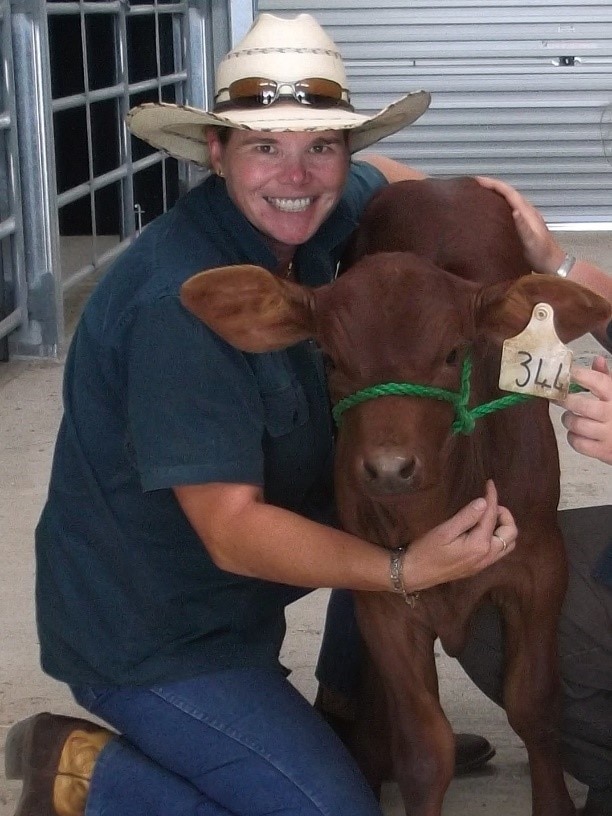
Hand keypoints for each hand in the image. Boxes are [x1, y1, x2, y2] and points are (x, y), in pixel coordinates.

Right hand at [401, 480, 516, 591]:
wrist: (415, 574)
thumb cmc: (426, 551)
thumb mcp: (444, 531)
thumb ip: (466, 517)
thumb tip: (484, 502)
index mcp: (480, 545)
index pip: (492, 516)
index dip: (492, 497)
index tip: (489, 483)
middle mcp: (487, 556)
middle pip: (511, 533)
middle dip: (504, 514)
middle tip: (488, 504)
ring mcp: (484, 563)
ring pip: (508, 544)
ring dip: (504, 527)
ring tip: (488, 516)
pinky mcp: (479, 566)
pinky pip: (499, 551)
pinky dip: (498, 537)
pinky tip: (483, 530)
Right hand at [476, 176, 565, 274]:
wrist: (553, 264)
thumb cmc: (541, 255)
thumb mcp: (531, 243)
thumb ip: (523, 227)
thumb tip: (514, 211)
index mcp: (527, 212)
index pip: (509, 192)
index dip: (494, 184)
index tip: (477, 180)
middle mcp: (527, 211)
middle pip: (509, 192)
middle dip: (493, 185)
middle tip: (475, 184)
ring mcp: (527, 217)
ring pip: (510, 199)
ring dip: (496, 192)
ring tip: (481, 192)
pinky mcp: (525, 224)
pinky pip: (510, 207)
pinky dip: (500, 203)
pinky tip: (493, 209)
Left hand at [558, 356, 611, 463]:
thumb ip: (607, 378)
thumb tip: (597, 359)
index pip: (597, 381)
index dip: (578, 375)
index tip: (566, 373)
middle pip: (580, 404)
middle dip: (564, 400)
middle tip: (557, 398)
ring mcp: (608, 434)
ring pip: (576, 424)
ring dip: (568, 419)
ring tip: (570, 416)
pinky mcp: (603, 451)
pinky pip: (578, 443)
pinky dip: (573, 437)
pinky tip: (577, 433)